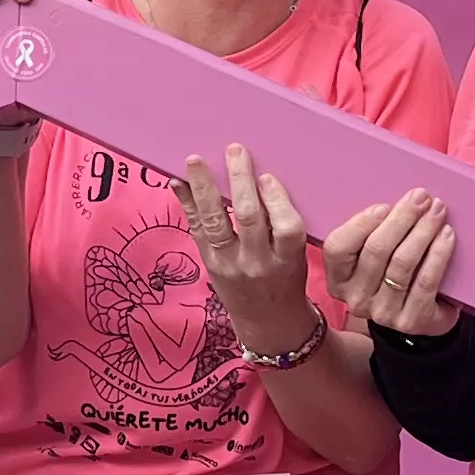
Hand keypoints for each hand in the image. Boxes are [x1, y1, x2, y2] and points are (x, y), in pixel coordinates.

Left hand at [180, 143, 319, 356]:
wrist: (269, 323)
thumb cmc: (287, 280)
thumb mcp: (297, 257)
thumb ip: (283, 226)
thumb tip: (262, 179)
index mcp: (289, 260)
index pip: (287, 228)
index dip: (276, 200)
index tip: (267, 176)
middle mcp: (258, 264)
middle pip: (249, 218)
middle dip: (241, 181)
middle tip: (235, 150)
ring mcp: (229, 265)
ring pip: (216, 222)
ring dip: (204, 188)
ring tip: (196, 161)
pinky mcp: (209, 265)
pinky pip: (196, 230)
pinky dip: (186, 204)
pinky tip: (177, 182)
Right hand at [326, 190, 460, 336]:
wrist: (419, 314)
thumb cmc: (393, 272)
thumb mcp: (372, 255)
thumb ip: (373, 231)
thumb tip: (399, 200)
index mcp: (338, 278)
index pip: (338, 248)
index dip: (360, 224)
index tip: (384, 205)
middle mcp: (356, 298)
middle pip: (376, 251)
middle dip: (402, 219)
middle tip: (421, 197)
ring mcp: (383, 312)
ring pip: (402, 264)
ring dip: (423, 232)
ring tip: (437, 211)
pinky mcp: (411, 320)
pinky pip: (426, 281)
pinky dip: (438, 255)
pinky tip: (447, 236)